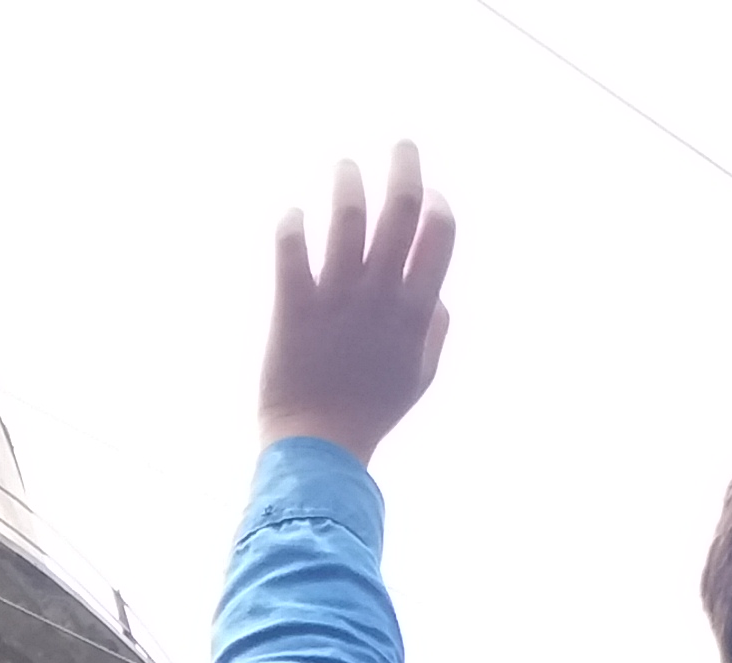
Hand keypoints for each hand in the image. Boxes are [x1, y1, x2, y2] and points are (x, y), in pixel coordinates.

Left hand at [260, 143, 454, 463]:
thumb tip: (437, 292)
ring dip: (349, 184)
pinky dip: (292, 224)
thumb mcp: (420, 377)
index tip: (431, 192)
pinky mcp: (293, 308)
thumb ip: (435, 329)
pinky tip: (294, 212)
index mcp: (415, 310)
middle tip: (402, 146)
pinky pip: (292, 251)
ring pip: (347, 220)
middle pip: (401, 212)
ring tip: (345, 166)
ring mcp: (337, 299)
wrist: (318, 446)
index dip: (439, 204)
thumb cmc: (370, 412)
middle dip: (406, 168)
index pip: (439, 236)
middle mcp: (380, 296)